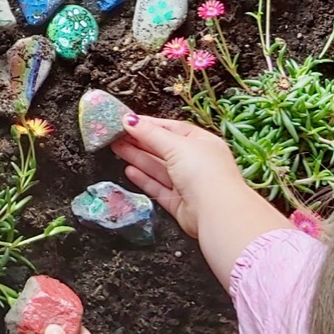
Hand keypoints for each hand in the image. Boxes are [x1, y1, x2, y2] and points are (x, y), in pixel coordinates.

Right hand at [111, 116, 246, 238]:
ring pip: (158, 168)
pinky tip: (129, 170)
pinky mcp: (179, 203)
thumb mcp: (176, 145)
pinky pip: (158, 187)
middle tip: (117, 135)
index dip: (149, 125)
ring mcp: (188, 183)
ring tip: (117, 148)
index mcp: (202, 143)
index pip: (171, 129)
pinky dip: (143, 178)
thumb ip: (150, 134)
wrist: (217, 212)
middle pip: (162, 148)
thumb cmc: (205, 172)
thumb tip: (130, 120)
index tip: (128, 122)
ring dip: (137, 157)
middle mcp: (196, 162)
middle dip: (139, 141)